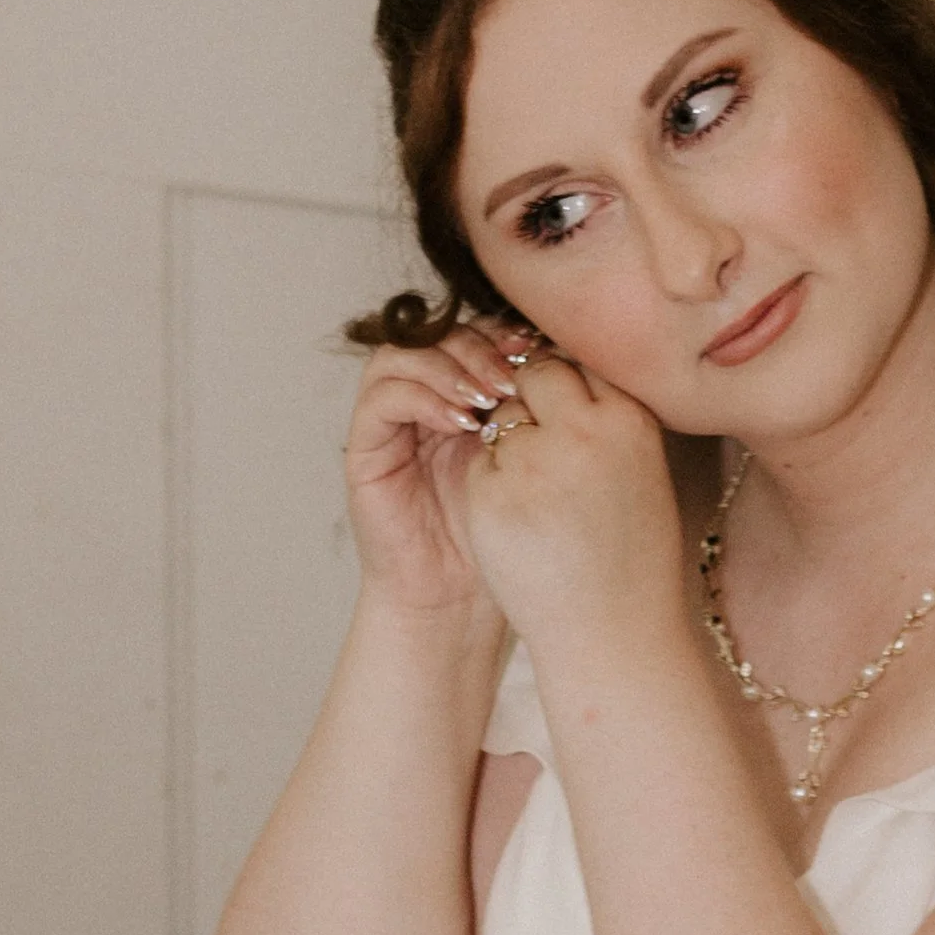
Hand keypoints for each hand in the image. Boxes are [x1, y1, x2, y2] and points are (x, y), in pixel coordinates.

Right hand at [343, 324, 534, 615]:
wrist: (457, 601)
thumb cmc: (503, 540)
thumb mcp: (530, 463)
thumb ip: (536, 410)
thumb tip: (570, 356)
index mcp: (463, 396)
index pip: (475, 333)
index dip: (503, 333)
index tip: (541, 353)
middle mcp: (422, 401)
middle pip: (437, 333)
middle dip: (478, 346)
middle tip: (512, 375)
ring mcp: (389, 422)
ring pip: (402, 354)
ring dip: (448, 367)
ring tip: (486, 397)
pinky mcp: (364, 447)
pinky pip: (382, 397)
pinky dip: (421, 398)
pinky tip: (458, 422)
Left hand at [457, 353, 683, 659]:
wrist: (612, 634)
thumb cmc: (632, 557)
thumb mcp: (641, 473)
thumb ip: (608, 420)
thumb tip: (567, 370)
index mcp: (630, 420)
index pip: (584, 359)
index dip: (571, 383)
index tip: (569, 410)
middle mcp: (583, 432)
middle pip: (536, 373)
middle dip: (532, 400)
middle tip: (546, 447)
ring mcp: (533, 463)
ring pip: (504, 417)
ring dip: (511, 444)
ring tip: (542, 498)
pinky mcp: (491, 495)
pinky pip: (481, 462)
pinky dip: (492, 484)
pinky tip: (519, 522)